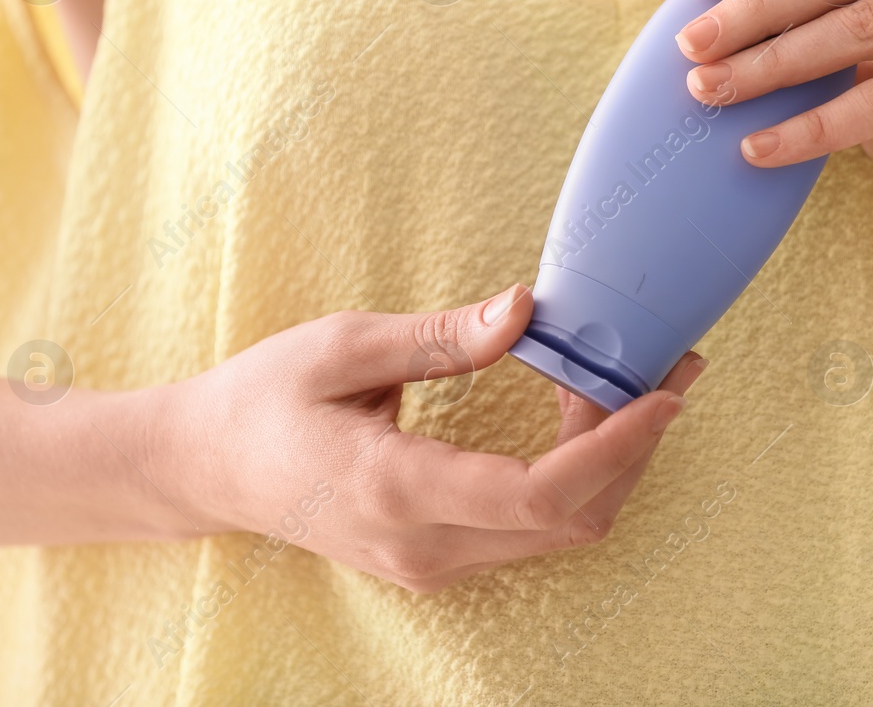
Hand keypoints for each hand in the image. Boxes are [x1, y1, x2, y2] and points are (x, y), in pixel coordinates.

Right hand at [154, 286, 705, 592]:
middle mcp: (423, 544)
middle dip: (634, 448)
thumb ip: (439, 337)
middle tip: (664, 370)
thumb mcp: (342, 346)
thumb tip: (525, 310)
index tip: (663, 394)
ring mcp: (431, 563)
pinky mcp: (437, 558)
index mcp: (396, 488)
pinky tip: (582, 418)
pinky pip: (531, 530)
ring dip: (611, 463)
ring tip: (631, 384)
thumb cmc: (263, 398)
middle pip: (571, 518)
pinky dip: (575, 478)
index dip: (616, 447)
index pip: (539, 491)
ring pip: (560, 531)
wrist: (208, 468)